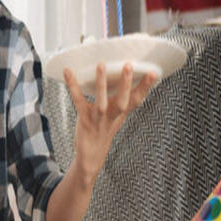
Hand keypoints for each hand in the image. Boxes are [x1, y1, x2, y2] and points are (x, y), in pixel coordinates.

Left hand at [63, 62, 157, 184]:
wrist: (91, 155)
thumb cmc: (104, 130)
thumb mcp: (117, 116)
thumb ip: (123, 100)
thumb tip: (127, 79)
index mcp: (121, 113)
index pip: (137, 98)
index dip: (146, 86)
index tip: (153, 72)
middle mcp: (112, 116)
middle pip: (123, 100)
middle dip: (126, 83)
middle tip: (129, 65)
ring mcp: (98, 118)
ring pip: (102, 101)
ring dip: (101, 83)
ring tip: (101, 64)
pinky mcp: (84, 119)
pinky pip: (78, 101)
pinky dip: (72, 86)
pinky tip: (67, 71)